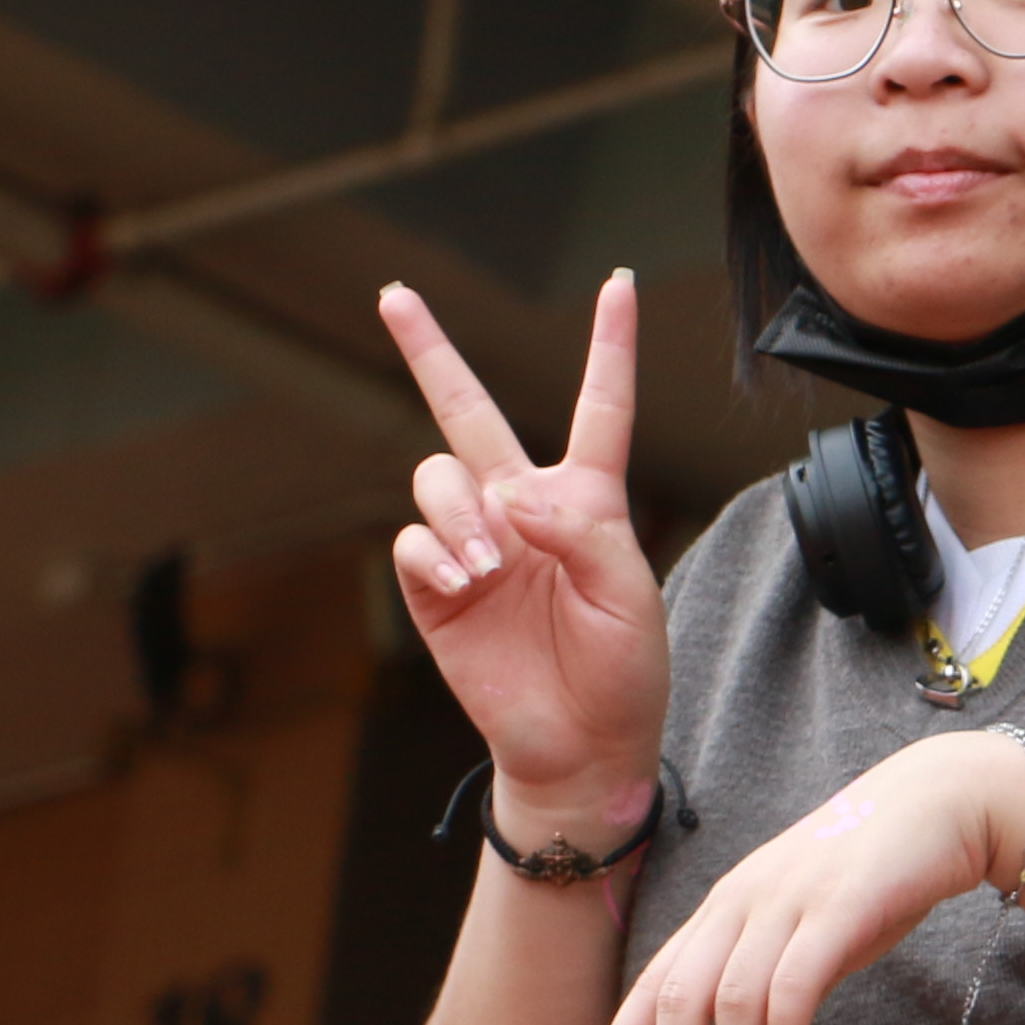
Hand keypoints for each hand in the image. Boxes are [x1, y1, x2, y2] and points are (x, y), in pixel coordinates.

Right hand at [382, 273, 668, 829]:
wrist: (579, 743)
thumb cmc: (621, 670)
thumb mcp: (630, 594)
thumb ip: (583, 531)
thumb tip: (514, 495)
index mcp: (588, 498)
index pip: (601, 406)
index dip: (609, 345)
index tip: (615, 281)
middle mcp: (522, 507)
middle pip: (469, 410)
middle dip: (428, 351)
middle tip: (395, 293)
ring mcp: (472, 543)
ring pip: (437, 476)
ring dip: (460, 513)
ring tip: (489, 566)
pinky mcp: (432, 586)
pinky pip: (412, 540)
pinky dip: (434, 553)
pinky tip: (464, 582)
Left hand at [583, 732, 1007, 1024]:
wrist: (945, 800)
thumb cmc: (876, 873)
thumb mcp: (805, 927)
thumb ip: (770, 981)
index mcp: (725, 908)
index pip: (655, 983)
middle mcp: (743, 903)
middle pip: (680, 1003)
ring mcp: (788, 901)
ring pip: (733, 1003)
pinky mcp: (839, 906)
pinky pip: (793, 983)